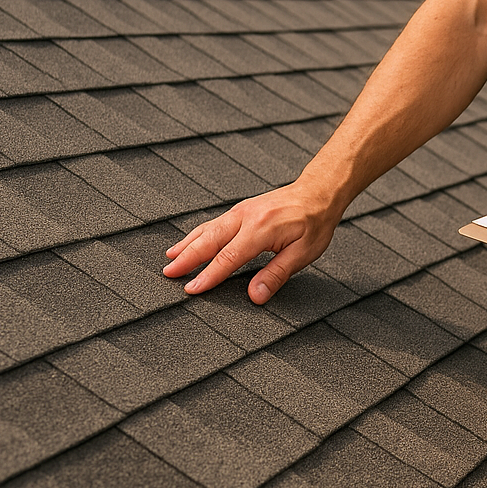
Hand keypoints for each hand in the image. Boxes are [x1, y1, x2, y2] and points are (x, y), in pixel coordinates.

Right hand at [162, 179, 341, 303]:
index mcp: (261, 230)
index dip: (208, 275)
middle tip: (168, 273)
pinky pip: (215, 222)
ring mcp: (242, 210)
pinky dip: (198, 233)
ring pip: (208, 228)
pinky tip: (189, 241)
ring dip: (188, 243)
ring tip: (170, 258)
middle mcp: (246, 217)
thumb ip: (277, 274)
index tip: (191, 289)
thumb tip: (256, 296)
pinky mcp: (242, 208)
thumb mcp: (304, 253)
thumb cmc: (315, 222)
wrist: (318, 191)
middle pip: (210, 240)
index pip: (228, 257)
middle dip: (187, 258)